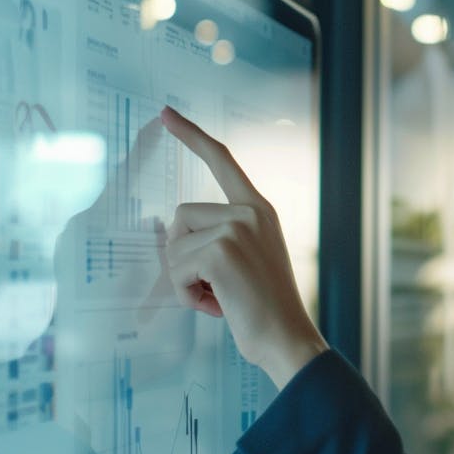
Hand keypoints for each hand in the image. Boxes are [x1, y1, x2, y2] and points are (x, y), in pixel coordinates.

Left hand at [159, 105, 327, 386]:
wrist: (287, 339)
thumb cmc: (263, 309)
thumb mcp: (245, 261)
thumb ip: (217, 237)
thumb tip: (168, 234)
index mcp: (259, 209)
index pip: (222, 161)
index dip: (192, 136)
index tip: (166, 114)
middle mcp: (250, 211)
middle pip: (180, 217)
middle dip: (183, 256)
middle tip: (215, 288)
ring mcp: (236, 228)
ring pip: (174, 244)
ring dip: (184, 279)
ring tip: (218, 297)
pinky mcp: (221, 250)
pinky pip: (176, 268)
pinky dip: (186, 294)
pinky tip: (215, 305)